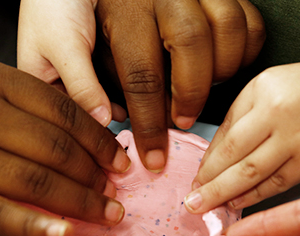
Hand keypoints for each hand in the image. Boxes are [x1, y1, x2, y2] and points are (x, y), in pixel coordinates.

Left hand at [19, 0, 264, 171]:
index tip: (154, 157)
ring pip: (227, 27)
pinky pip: (248, 18)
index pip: (143, 76)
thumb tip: (106, 122)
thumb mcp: (51, 43)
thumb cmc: (61, 8)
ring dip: (223, 70)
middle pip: (194, 45)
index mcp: (123, 9)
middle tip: (181, 122)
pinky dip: (246, 47)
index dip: (150, 124)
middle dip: (192, 95)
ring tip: (204, 91)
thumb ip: (76, 82)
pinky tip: (225, 67)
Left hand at [185, 53, 299, 213]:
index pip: (225, 131)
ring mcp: (297, 137)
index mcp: (263, 87)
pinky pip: (277, 185)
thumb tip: (218, 155)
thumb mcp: (280, 84)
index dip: (207, 160)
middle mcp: (277, 111)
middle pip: (231, 156)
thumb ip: (249, 115)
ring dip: (225, 195)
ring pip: (251, 174)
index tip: (195, 178)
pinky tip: (241, 206)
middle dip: (207, 183)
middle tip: (191, 202)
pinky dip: (255, 198)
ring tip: (207, 208)